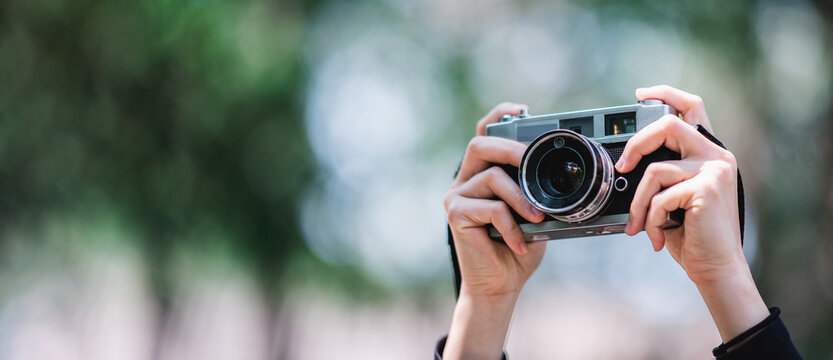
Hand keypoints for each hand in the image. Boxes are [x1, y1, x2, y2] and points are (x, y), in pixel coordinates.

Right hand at [443, 103, 545, 358]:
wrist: (499, 285)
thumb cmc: (518, 247)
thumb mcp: (534, 212)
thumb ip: (538, 190)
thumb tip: (569, 174)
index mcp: (483, 172)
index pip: (485, 133)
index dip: (500, 116)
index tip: (522, 110)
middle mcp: (465, 179)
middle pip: (480, 144)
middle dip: (511, 149)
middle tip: (532, 162)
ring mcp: (456, 196)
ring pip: (491, 177)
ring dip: (521, 197)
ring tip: (537, 218)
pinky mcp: (455, 215)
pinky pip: (490, 208)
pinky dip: (512, 225)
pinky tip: (521, 243)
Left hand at [619, 85, 767, 341]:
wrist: (715, 267)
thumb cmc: (692, 234)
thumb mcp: (675, 196)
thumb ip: (663, 173)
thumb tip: (625, 163)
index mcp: (709, 152)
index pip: (691, 106)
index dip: (665, 94)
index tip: (640, 95)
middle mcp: (716, 155)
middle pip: (667, 125)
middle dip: (636, 144)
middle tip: (622, 167)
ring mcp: (714, 170)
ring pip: (655, 170)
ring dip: (638, 203)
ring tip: (638, 225)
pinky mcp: (707, 189)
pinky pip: (659, 197)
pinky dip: (649, 220)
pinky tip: (657, 237)